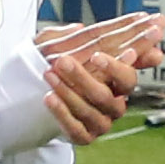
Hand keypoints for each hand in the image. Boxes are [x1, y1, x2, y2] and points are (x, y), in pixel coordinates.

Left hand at [36, 17, 157, 142]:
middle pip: (107, 95)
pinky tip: (49, 97)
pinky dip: (62, 113)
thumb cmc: (60, 68)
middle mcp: (114, 103)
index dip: (120, 66)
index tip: (101, 54)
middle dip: (85, 77)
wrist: (37, 101)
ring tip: (49, 74)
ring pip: (91, 110)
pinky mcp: (84, 136)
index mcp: (117, 82)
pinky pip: (76, 129)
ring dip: (68, 91)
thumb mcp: (67, 49)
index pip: (127, 76)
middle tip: (63, 60)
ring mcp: (100, 122)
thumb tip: (80, 27)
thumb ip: (76, 39)